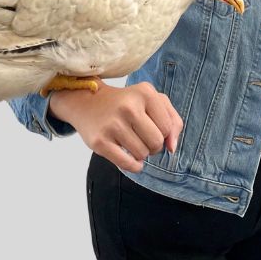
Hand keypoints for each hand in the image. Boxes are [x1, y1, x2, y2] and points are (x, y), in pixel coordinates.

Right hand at [49, 80, 183, 172]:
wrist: (88, 102)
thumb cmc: (127, 102)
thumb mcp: (152, 100)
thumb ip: (172, 120)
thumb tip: (172, 148)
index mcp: (145, 93)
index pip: (168, 127)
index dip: (164, 133)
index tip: (154, 129)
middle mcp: (129, 107)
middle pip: (156, 142)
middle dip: (154, 146)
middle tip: (144, 139)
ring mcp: (112, 124)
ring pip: (142, 154)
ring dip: (142, 154)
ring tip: (134, 143)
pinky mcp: (99, 142)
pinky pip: (127, 164)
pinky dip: (134, 166)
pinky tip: (133, 160)